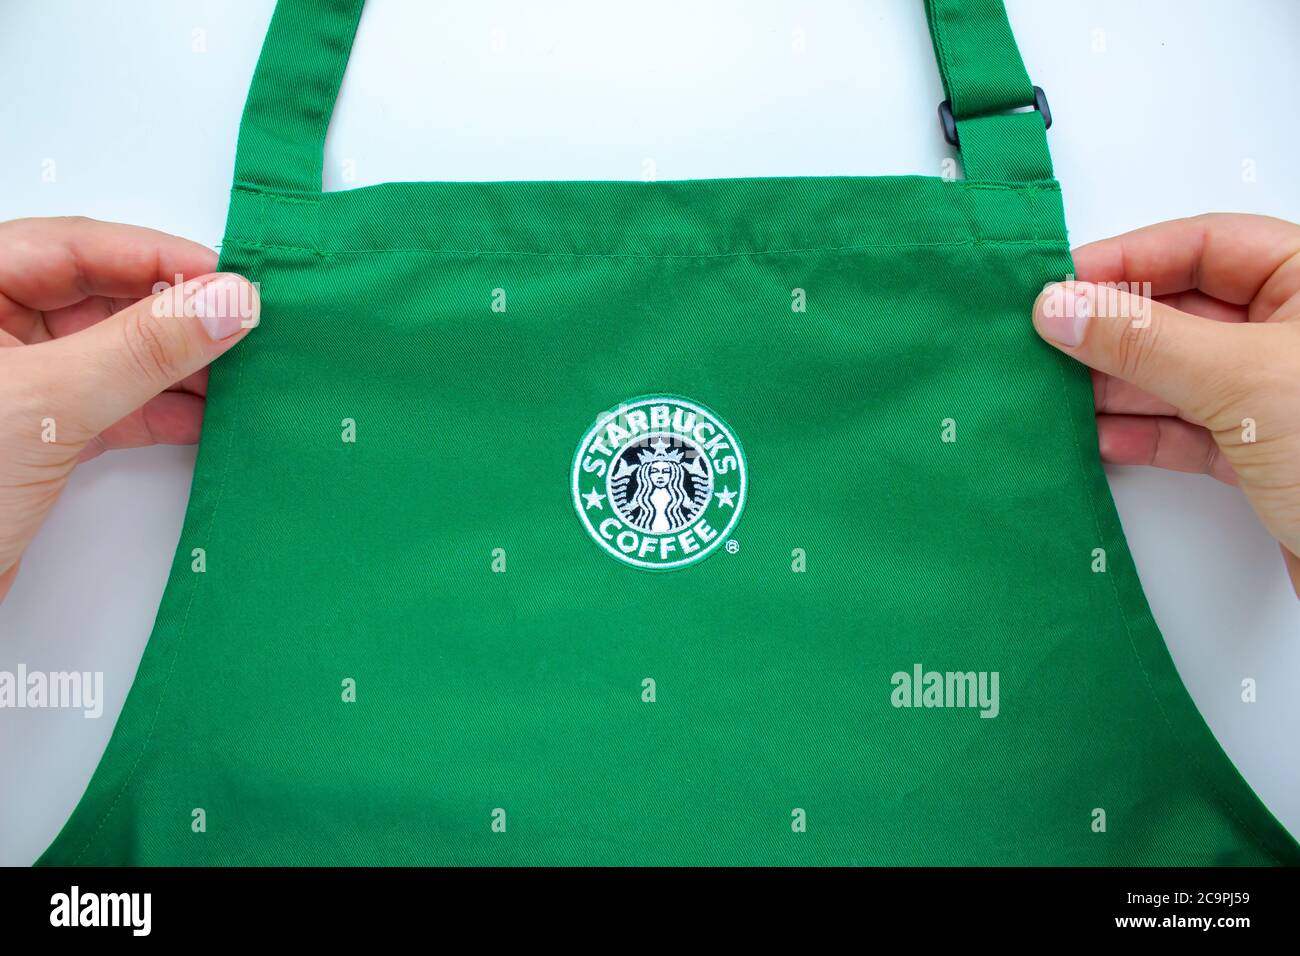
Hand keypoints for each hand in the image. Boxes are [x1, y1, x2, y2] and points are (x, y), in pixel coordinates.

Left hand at [0, 216, 259, 602]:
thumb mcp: (47, 404)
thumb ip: (142, 349)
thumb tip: (228, 302)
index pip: (76, 247)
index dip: (157, 258)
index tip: (231, 282)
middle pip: (102, 296)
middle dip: (178, 314)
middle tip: (249, 326)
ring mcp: (18, 386)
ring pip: (115, 354)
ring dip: (180, 366)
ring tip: (245, 373)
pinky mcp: (38, 437)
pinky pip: (114, 406)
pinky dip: (164, 412)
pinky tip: (211, 417)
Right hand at [1032, 213, 1299, 595]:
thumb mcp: (1243, 380)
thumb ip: (1145, 341)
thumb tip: (1063, 307)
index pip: (1206, 244)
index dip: (1128, 259)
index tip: (1058, 283)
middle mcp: (1295, 332)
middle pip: (1183, 309)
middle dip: (1112, 328)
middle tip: (1043, 339)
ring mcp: (1278, 394)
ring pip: (1178, 372)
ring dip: (1115, 384)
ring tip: (1054, 391)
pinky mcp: (1265, 453)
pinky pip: (1188, 429)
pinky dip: (1141, 433)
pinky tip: (1097, 435)